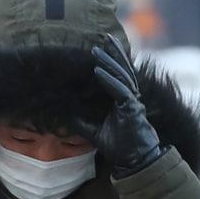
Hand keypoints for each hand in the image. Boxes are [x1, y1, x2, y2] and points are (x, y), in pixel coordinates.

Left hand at [76, 34, 163, 177]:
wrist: (134, 161)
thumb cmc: (120, 147)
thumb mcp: (95, 133)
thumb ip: (82, 123)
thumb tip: (65, 117)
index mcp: (122, 100)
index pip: (117, 75)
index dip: (110, 60)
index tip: (100, 48)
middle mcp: (129, 98)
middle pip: (122, 69)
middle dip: (113, 53)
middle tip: (103, 37)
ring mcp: (132, 102)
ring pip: (121, 75)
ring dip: (109, 61)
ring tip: (96, 50)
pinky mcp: (133, 108)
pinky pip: (120, 90)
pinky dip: (109, 80)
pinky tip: (97, 71)